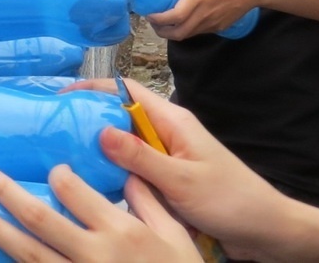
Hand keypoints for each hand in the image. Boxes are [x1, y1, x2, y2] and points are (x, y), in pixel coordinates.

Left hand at [0, 165, 200, 262]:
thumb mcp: (177, 238)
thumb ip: (150, 203)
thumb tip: (128, 173)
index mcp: (120, 231)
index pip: (76, 193)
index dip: (58, 177)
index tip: (52, 171)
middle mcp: (92, 254)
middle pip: (41, 219)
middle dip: (9, 195)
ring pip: (27, 253)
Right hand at [73, 80, 288, 258]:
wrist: (264, 230)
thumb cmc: (230, 200)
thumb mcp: (181, 180)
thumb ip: (141, 156)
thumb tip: (100, 130)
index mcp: (173, 121)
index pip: (127, 91)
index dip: (94, 88)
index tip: (63, 94)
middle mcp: (168, 134)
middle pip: (121, 115)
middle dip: (90, 117)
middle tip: (54, 128)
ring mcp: (168, 157)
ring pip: (125, 145)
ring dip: (99, 147)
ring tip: (63, 154)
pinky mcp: (168, 180)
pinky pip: (134, 169)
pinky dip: (114, 171)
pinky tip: (93, 183)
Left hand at [146, 0, 263, 40]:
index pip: (173, 17)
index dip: (158, 20)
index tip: (149, 14)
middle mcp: (203, 15)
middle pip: (178, 34)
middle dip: (162, 31)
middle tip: (154, 22)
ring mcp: (212, 23)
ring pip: (188, 35)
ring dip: (174, 32)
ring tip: (166, 22)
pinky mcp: (219, 26)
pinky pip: (199, 32)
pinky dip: (187, 30)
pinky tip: (185, 19)